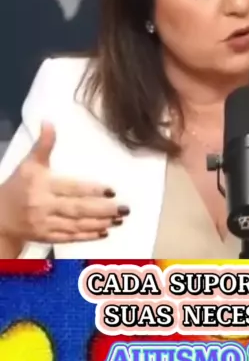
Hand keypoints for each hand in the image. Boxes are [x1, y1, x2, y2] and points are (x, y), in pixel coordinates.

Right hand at [0, 122, 127, 243]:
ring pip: (76, 225)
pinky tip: (105, 232)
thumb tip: (49, 121)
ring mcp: (45, 225)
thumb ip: (44, 145)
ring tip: (119, 220)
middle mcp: (44, 207)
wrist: (0, 217)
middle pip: (77, 209)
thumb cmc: (18, 186)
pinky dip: (88, 236)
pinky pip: (70, 238)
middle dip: (102, 210)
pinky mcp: (47, 238)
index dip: (91, 190)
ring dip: (100, 223)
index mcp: (42, 186)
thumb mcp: (30, 163)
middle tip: (124, 208)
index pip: (71, 188)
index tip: (112, 190)